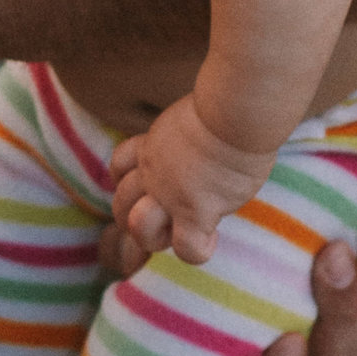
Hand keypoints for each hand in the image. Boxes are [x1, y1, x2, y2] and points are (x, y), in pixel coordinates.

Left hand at [106, 93, 273, 267]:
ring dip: (157, 236)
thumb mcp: (193, 115)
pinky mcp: (196, 211)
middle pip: (121, 205)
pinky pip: (187, 250)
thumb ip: (187, 134)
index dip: (131, 179)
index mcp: (151, 147)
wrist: (237, 111)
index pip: (119, 168)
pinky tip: (212, 235)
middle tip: (170, 213)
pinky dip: (198, 250)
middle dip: (138, 215)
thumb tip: (208, 137)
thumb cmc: (229, 105)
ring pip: (139, 231)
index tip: (156, 181)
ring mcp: (170, 195)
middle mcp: (152, 173)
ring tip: (182, 228)